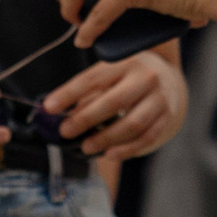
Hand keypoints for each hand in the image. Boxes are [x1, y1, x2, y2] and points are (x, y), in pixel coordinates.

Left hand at [40, 40, 186, 167]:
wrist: (165, 76)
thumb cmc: (125, 76)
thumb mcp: (108, 73)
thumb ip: (87, 90)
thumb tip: (56, 111)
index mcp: (125, 62)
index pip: (94, 79)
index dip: (69, 94)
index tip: (48, 108)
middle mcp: (146, 77)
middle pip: (114, 101)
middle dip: (86, 119)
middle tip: (66, 132)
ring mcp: (160, 98)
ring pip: (133, 123)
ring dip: (107, 138)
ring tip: (86, 147)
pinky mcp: (168, 116)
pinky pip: (148, 137)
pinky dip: (128, 149)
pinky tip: (110, 154)